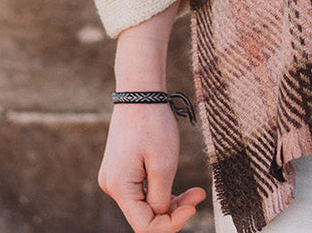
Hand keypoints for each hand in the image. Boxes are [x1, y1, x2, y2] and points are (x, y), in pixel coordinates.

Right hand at [98, 103, 206, 232]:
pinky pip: (142, 191)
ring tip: (196, 191)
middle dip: (174, 211)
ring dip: (171, 201)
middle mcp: (112, 187)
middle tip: (200, 194)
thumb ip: (162, 198)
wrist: (140, 92)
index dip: (171, 224)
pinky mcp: (122, 170)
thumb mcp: (164, 163)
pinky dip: (161, 190)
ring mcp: (115, 178)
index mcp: (119, 187)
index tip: (194, 206)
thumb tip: (162, 216)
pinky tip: (180, 187)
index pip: (145, 226)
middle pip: (145, 216)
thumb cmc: (153, 123)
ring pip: (145, 205)